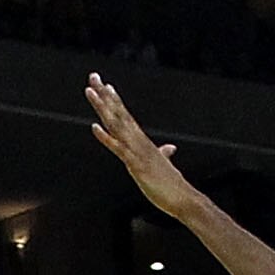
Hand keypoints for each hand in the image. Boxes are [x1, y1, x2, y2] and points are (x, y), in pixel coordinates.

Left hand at [86, 75, 197, 216]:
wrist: (184, 198)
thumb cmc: (172, 185)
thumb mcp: (164, 165)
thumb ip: (164, 154)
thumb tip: (170, 148)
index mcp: (142, 141)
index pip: (125, 116)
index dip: (114, 100)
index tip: (104, 85)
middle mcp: (139, 141)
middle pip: (118, 113)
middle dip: (105, 95)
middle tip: (93, 76)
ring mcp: (137, 151)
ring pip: (116, 125)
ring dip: (102, 108)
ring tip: (90, 91)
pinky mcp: (136, 165)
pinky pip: (118, 149)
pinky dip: (106, 137)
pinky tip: (94, 127)